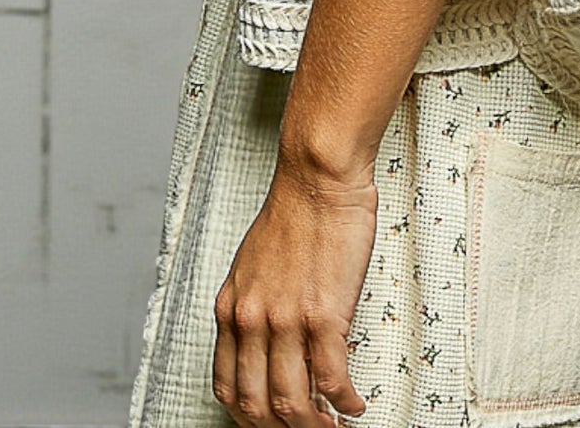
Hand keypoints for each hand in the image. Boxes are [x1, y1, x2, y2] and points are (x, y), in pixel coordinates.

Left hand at [212, 149, 376, 426]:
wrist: (317, 177)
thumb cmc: (294, 212)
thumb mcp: (252, 264)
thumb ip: (253, 306)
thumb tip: (266, 345)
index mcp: (231, 308)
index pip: (228, 385)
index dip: (248, 417)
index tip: (269, 423)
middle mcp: (252, 319)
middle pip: (256, 403)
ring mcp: (286, 319)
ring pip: (291, 401)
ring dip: (312, 426)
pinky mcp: (323, 313)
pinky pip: (330, 377)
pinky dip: (342, 401)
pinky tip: (352, 404)